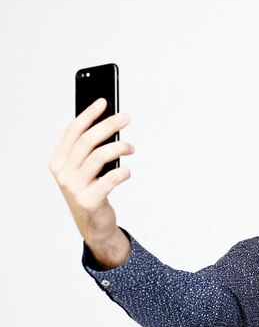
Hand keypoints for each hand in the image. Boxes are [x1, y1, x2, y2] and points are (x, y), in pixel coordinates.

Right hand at [49, 98, 134, 266]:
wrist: (93, 224)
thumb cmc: (91, 191)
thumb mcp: (85, 169)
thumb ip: (90, 150)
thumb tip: (108, 122)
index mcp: (59, 162)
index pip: (73, 132)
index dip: (88, 115)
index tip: (103, 102)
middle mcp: (63, 173)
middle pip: (87, 141)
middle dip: (108, 125)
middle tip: (126, 117)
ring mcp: (75, 188)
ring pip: (100, 156)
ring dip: (120, 147)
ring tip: (131, 147)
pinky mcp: (90, 200)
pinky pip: (110, 179)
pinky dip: (123, 172)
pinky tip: (127, 171)